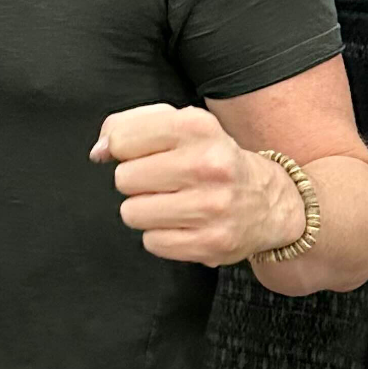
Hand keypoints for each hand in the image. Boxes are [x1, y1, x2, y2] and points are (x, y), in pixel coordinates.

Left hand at [90, 103, 305, 264]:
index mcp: (197, 127)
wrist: (269, 201)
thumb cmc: (213, 158)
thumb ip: (129, 126)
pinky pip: (151, 242)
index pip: (121, 140)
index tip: (142, 153)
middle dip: (136, 182)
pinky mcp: (210, 244)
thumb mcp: (180, 124)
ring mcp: (211, 207)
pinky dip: (160, 235)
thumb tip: (98, 152)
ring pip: (132, 213)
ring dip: (145, 210)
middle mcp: (208, 165)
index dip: (123, 149)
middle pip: (123, 179)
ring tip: (171, 202)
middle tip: (163, 181)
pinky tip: (183, 223)